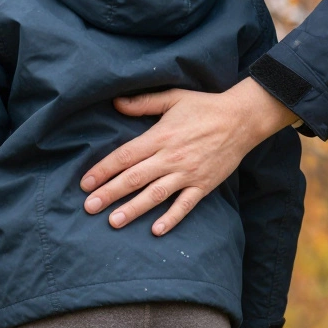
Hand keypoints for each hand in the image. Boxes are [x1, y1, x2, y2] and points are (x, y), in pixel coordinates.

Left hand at [81, 77, 298, 234]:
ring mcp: (187, 173)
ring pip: (155, 195)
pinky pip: (185, 205)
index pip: (125, 156)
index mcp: (160, 136)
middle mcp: (170, 157)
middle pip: (134, 178)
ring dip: (133, 209)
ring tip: (114, 222)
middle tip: (89, 208)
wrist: (242, 119)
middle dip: (109, 194)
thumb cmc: (204, 107)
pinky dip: (171, 218)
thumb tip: (116, 102)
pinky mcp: (204, 185)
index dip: (103, 170)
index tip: (85, 184)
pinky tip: (156, 230)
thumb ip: (143, 103)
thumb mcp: (173, 97)